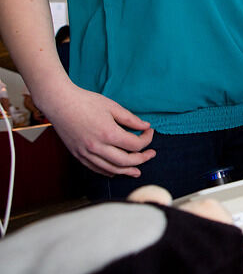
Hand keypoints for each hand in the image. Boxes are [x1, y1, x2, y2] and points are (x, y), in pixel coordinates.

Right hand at [41, 84, 155, 176]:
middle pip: (126, 161)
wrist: (59, 103)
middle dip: (142, 159)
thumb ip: (131, 119)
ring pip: (111, 169)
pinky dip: (109, 171)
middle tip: (151, 154)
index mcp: (108, 134)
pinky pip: (96, 169)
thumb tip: (146, 127)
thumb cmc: (86, 102)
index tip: (150, 132)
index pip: (135, 145)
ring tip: (137, 171)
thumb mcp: (113, 106)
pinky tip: (116, 170)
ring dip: (127, 171)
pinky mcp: (77, 155)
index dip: (147, 139)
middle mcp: (97, 147)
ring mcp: (86, 153)